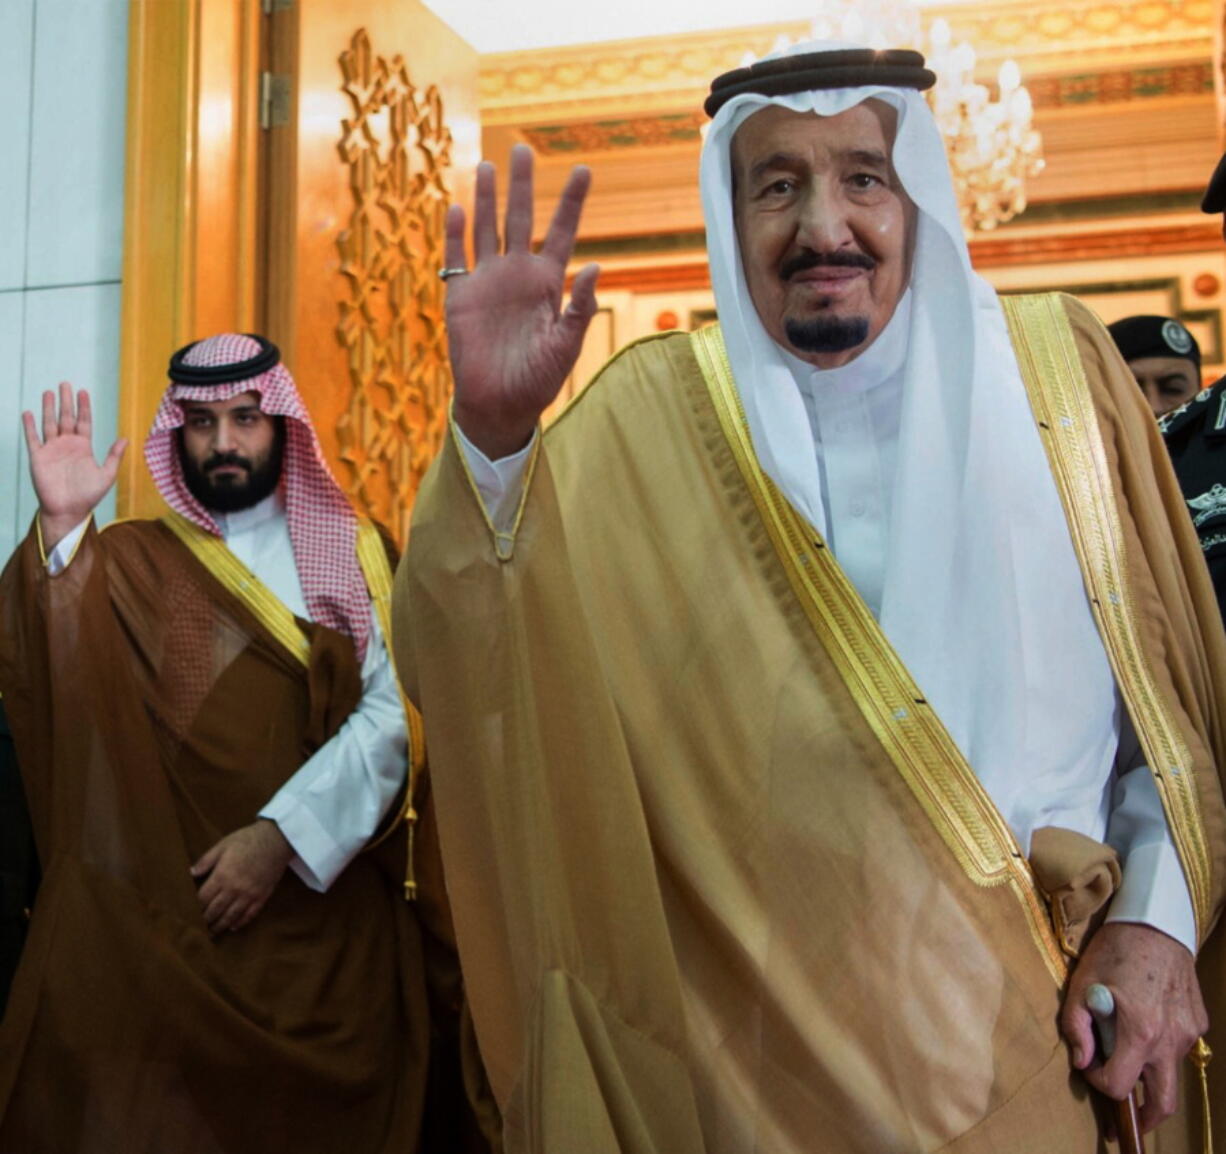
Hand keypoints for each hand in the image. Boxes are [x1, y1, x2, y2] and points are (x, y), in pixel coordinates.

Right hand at [22, 382, 126, 550]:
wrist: (69, 510)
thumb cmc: (88, 495)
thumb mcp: (107, 475)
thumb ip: (114, 456)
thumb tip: (125, 439)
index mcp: (83, 447)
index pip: (84, 422)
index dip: (84, 407)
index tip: (82, 391)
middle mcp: (67, 445)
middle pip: (66, 418)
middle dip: (66, 401)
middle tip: (65, 384)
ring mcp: (52, 450)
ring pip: (49, 424)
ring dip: (48, 408)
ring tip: (48, 392)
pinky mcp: (38, 458)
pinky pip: (33, 439)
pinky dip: (30, 426)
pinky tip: (29, 413)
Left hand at [190, 820, 293, 933]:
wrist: (277, 839)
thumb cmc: (248, 839)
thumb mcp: (223, 845)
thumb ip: (206, 860)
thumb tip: (190, 873)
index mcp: (222, 875)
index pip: (203, 899)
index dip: (194, 909)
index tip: (188, 915)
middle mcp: (234, 888)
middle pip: (215, 911)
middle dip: (205, 921)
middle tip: (197, 930)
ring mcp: (250, 894)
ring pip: (231, 916)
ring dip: (220, 926)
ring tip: (212, 933)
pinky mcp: (263, 895)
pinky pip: (250, 914)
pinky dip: (241, 922)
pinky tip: (233, 927)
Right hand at [444, 143, 600, 459]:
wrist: (499, 405)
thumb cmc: (538, 381)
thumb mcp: (566, 346)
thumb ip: (579, 308)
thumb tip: (595, 267)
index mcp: (548, 284)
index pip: (562, 233)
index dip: (571, 202)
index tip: (583, 169)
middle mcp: (518, 276)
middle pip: (520, 219)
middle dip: (523, 185)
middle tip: (524, 148)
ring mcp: (488, 282)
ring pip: (487, 230)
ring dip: (487, 198)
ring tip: (489, 165)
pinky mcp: (460, 296)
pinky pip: (457, 257)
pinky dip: (456, 233)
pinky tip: (459, 207)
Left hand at [1061, 921, 1206, 1131]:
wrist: (1155, 924)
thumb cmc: (1113, 951)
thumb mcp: (1081, 984)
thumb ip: (1076, 1028)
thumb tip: (1082, 1062)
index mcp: (1140, 1032)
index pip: (1121, 1086)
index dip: (1100, 1084)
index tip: (1089, 1069)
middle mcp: (1170, 1040)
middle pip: (1163, 1102)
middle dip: (1143, 1117)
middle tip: (1125, 1120)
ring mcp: (1188, 1033)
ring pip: (1171, 1074)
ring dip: (1150, 1078)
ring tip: (1129, 1066)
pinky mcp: (1198, 1023)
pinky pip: (1179, 1048)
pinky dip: (1161, 1050)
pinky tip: (1145, 1029)